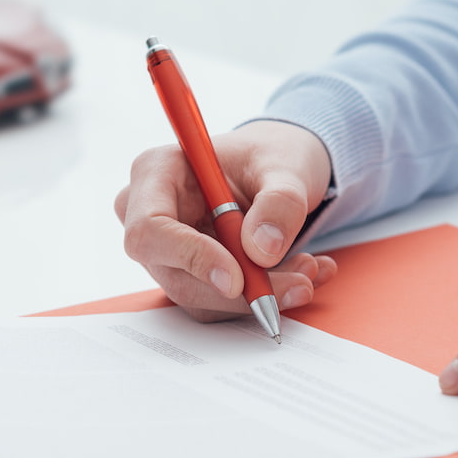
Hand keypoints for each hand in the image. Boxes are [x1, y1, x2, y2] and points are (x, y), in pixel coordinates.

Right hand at [115, 120, 338, 321]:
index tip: (237, 279)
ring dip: (259, 293)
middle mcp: (148, 214)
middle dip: (241, 289)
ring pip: (200, 296)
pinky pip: (218, 301)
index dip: (189, 257)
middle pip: (175, 274)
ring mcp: (164, 250)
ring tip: (309, 269)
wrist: (275, 170)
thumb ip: (279, 202)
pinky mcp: (186, 274)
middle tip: (300, 284)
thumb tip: (262, 251)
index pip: (150, 229)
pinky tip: (298, 273)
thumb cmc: (270, 156)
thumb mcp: (286, 166)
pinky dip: (261, 295)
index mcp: (155, 172)